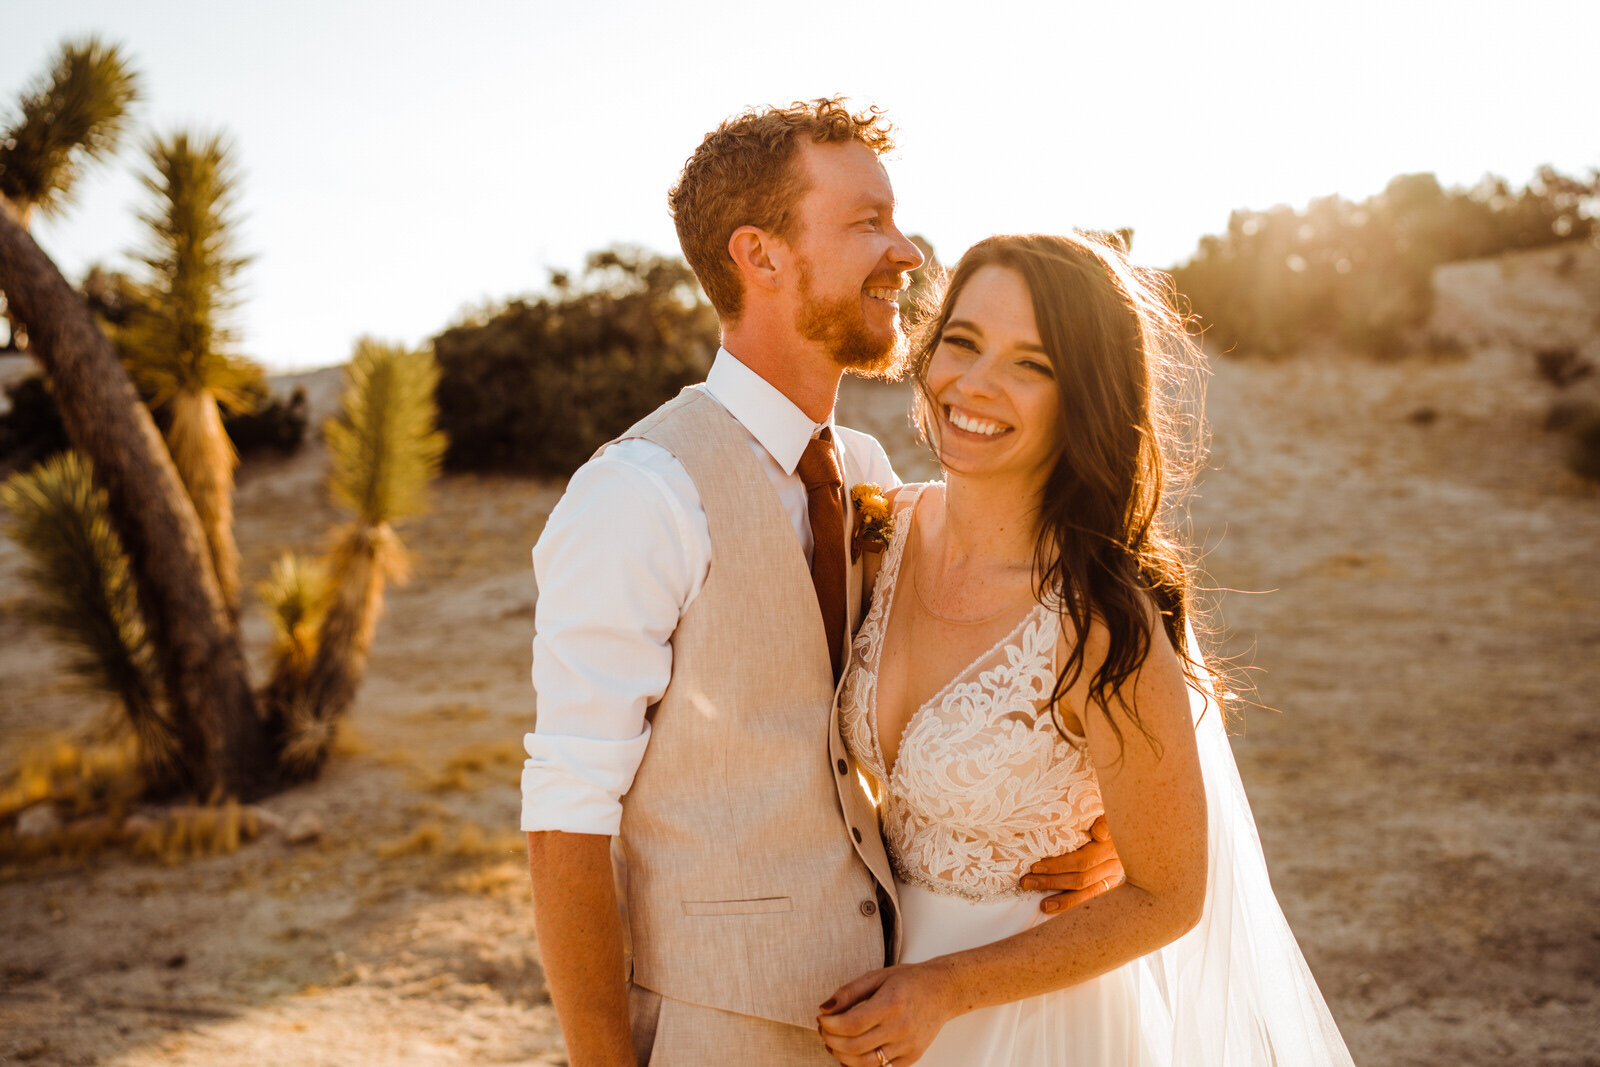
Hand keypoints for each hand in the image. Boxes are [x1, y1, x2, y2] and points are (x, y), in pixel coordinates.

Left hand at [817, 963, 952, 1065]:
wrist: (943, 991)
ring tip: (833, 1043)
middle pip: (854, 1046)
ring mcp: (907, 1046)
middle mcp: (900, 1028)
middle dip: (830, 1040)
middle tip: (823, 1030)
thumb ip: (849, 992)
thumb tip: (824, 1008)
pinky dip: (859, 1066)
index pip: (851, 1024)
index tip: (821, 1018)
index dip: (830, 1025)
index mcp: (891, 1004)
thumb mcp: (877, 976)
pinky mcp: (911, 1058)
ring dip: (841, 1056)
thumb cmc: (908, 981)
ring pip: (865, 1064)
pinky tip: (850, 1054)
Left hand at [1018, 814, 1124, 913]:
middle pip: (1080, 877)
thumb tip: (1099, 833)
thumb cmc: (1108, 814)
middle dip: (1051, 881)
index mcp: (1111, 844)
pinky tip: (1057, 909)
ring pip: (1086, 891)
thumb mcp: (1106, 813)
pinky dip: (1073, 903)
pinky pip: (1091, 897)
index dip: (1058, 866)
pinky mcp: (1112, 883)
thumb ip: (1102, 822)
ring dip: (1062, 899)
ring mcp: (1115, 875)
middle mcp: (1114, 863)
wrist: (1127, 826)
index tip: (1035, 866)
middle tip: (1026, 882)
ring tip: (1042, 905)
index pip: (1082, 860)